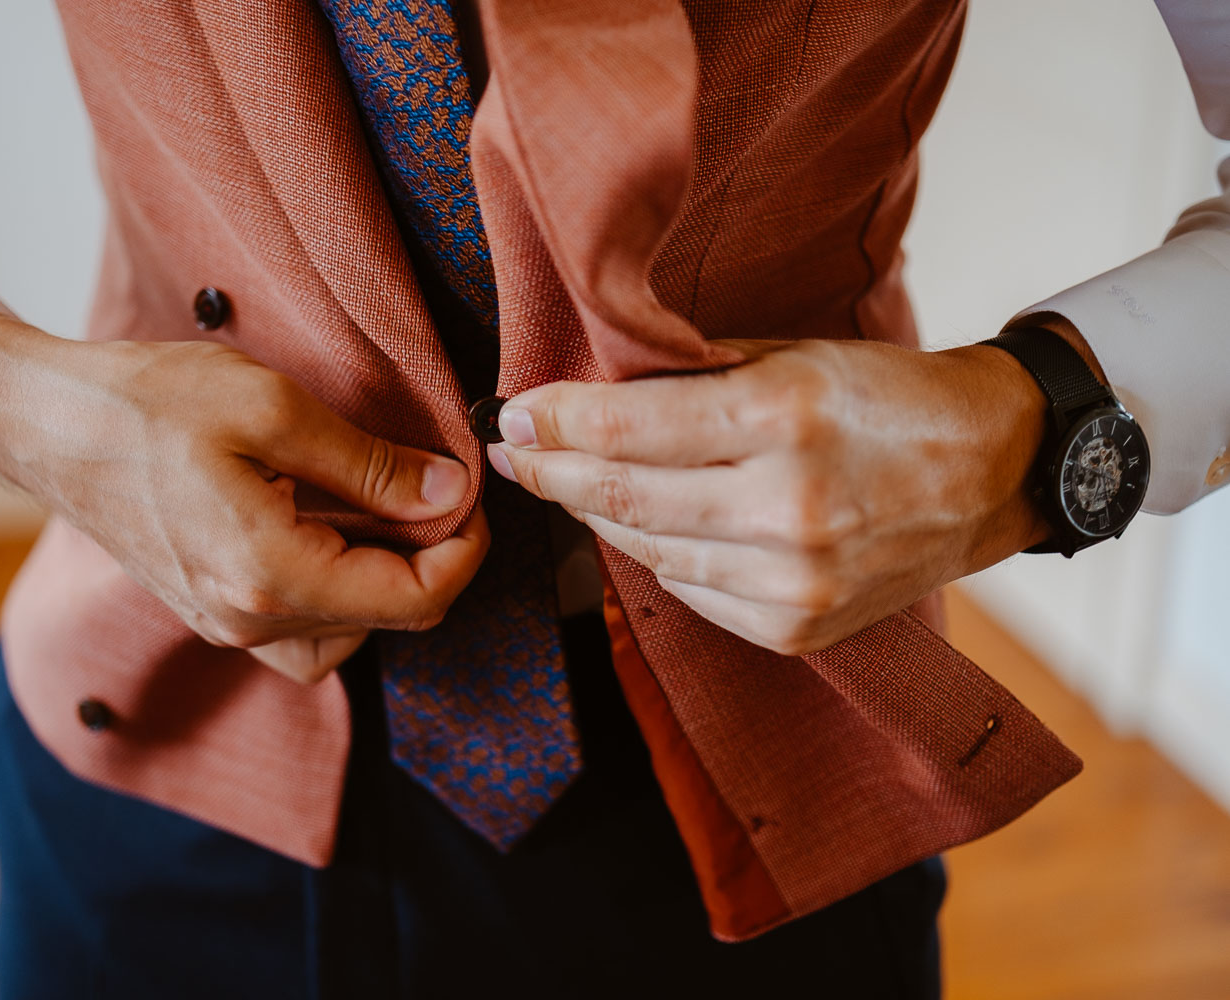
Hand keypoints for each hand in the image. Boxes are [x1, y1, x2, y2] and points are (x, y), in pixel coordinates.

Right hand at [0, 308, 488, 682]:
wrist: (46, 425)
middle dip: (431, 557)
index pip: (414, 600)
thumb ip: (367, 464)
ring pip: (349, 632)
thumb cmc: (145, 403)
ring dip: (386, 577)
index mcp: (270, 576)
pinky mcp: (213, 612)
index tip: (471, 495)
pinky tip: (331, 525)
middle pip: (388, 619)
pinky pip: (303, 627)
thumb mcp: (270, 408)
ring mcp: (227, 626)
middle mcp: (250, 621)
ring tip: (383, 505)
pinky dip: (338, 586)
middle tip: (434, 484)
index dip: (464, 552)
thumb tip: (444, 494)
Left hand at [488, 338, 1051, 654]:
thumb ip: (692, 379)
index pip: (627, 427)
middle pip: (623, 497)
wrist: (992, 469)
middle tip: (513, 452)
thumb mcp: (792, 357)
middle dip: (552, 471)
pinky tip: (641, 525)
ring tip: (565, 482)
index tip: (513, 413)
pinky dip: (656, 556)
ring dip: (595, 515)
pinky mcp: (797, 628)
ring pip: (648, 550)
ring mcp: (793, 580)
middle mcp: (786, 506)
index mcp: (784, 418)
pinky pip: (690, 591)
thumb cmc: (885, 398)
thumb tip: (589, 398)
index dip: (555, 421)